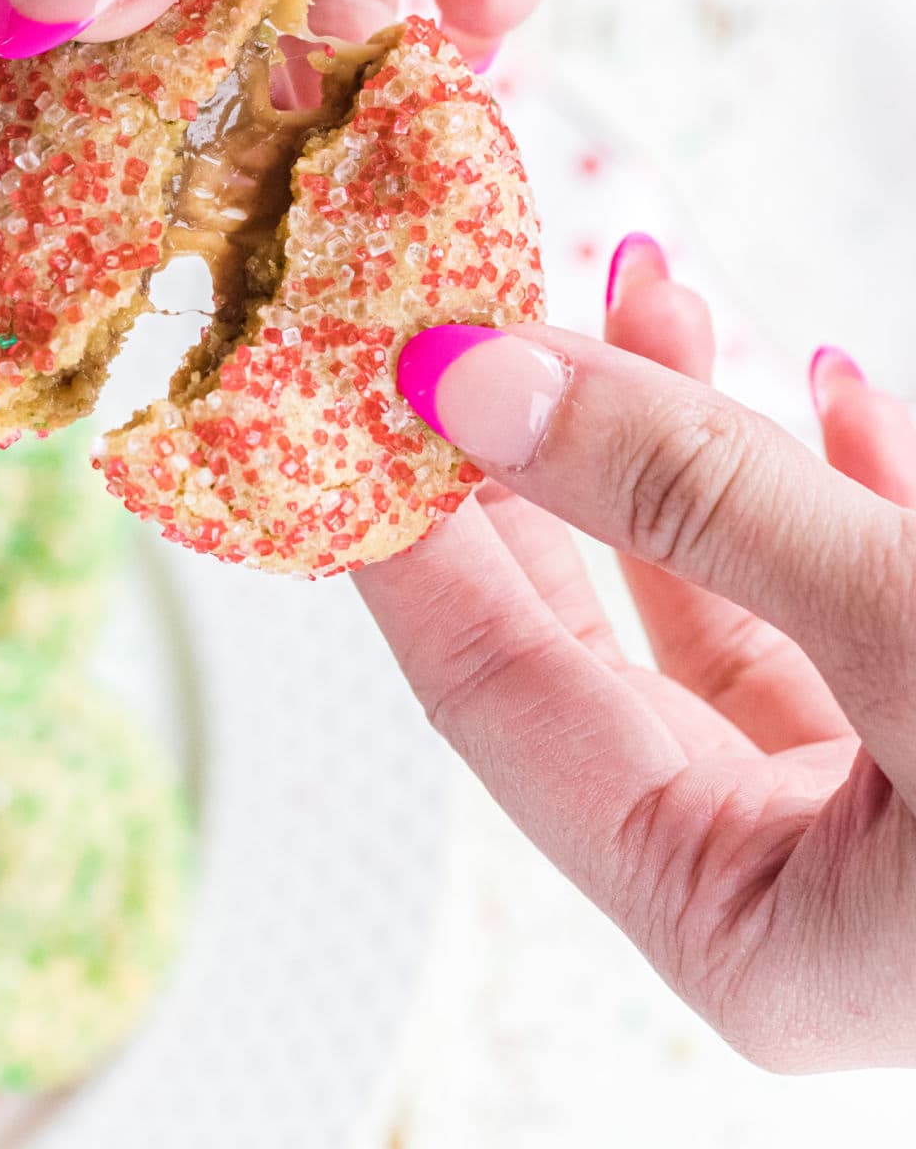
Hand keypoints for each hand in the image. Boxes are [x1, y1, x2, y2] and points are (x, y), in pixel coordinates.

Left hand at [358, 235, 915, 1069]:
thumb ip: (694, 504)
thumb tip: (468, 388)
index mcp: (734, 917)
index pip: (496, 696)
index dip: (405, 534)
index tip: (332, 391)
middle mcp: (789, 865)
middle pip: (594, 620)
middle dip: (537, 442)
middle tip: (473, 297)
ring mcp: (883, 784)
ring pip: (724, 578)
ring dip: (685, 424)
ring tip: (645, 275)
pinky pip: (860, 580)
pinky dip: (838, 471)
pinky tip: (826, 378)